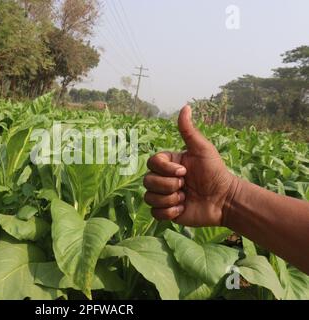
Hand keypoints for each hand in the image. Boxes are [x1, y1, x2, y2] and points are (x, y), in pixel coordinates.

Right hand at [143, 105, 238, 226]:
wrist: (224, 200)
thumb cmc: (215, 172)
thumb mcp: (202, 149)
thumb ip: (189, 131)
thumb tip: (185, 106)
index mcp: (168, 164)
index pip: (151, 163)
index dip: (165, 169)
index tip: (184, 172)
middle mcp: (163, 178)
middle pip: (147, 181)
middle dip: (169, 185)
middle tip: (186, 186)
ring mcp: (163, 196)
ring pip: (149, 197)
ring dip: (170, 199)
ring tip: (186, 198)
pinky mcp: (166, 212)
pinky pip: (154, 213)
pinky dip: (169, 212)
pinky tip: (183, 208)